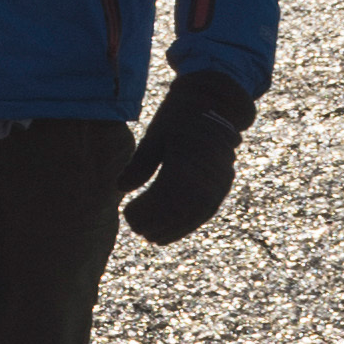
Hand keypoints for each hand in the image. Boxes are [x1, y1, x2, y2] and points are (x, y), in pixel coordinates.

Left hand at [120, 72, 251, 247]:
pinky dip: (188, 224)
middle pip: (181, 209)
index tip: (128, 216)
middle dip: (158, 224)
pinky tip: (170, 232)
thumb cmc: (178, 119)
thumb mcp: (155, 136)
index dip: (147, 210)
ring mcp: (219, 179)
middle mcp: (207, 171)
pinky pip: (207, 211)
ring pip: (196, 214)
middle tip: (136, 231)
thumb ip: (139, 164)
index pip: (166, 194)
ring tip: (151, 237)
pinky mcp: (224, 184)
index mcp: (187, 156)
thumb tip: (119, 188)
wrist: (214, 105)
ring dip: (173, 229)